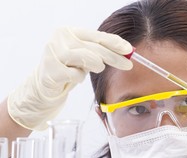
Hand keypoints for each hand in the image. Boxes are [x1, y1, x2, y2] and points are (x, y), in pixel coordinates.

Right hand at [7, 27, 132, 129]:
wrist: (45, 85)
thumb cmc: (69, 68)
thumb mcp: (86, 56)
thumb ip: (101, 51)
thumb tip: (128, 51)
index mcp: (69, 31)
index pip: (97, 36)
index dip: (115, 42)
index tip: (129, 50)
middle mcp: (60, 39)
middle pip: (94, 47)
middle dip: (114, 57)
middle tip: (128, 65)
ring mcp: (53, 53)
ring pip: (86, 57)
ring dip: (95, 65)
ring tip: (96, 68)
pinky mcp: (50, 70)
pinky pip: (75, 74)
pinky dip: (79, 77)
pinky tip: (74, 77)